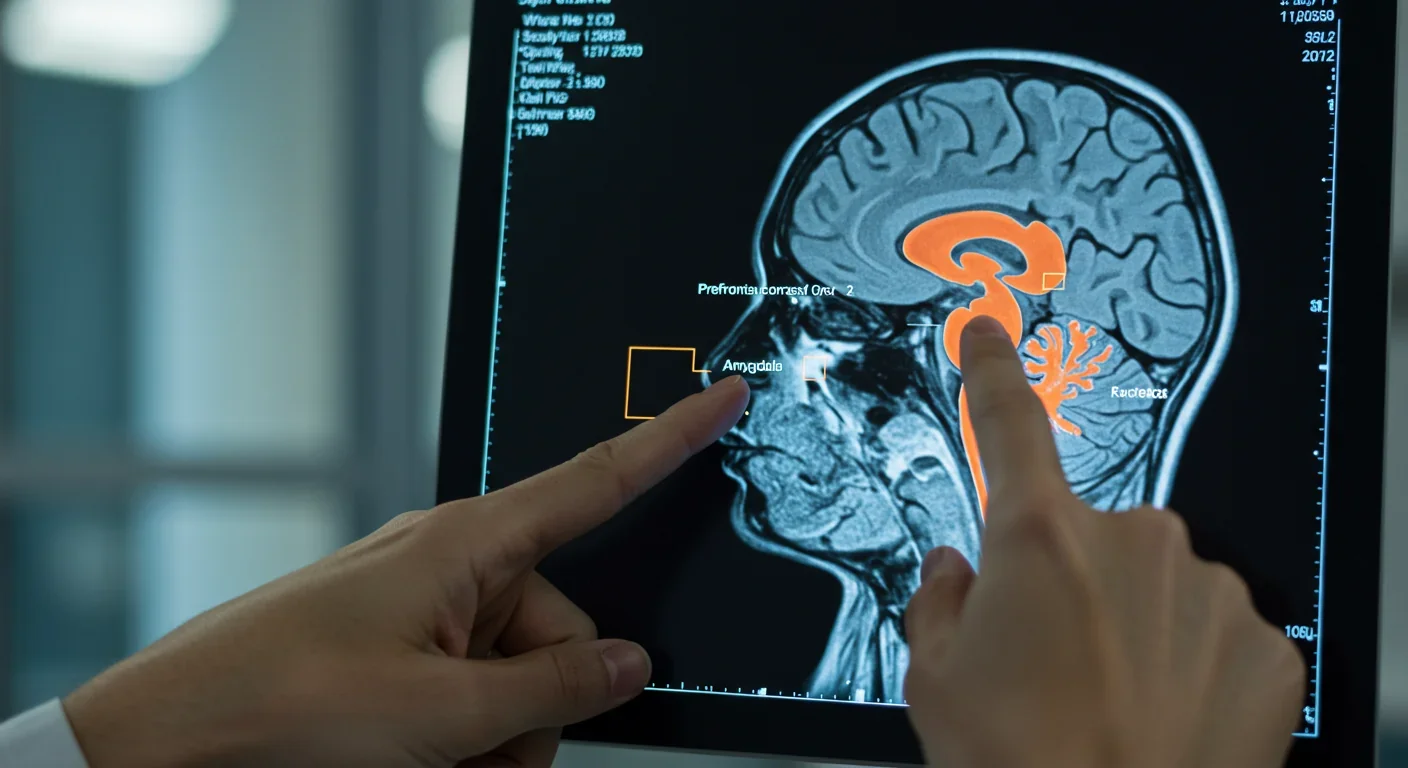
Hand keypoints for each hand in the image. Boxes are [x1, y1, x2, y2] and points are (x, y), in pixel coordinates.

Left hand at [62, 377, 750, 767]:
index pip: (594, 480)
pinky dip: (463, 742)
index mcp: (464, 544)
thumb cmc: (275, 705)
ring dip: (498, 738)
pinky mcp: (395, 652)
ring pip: (519, 677)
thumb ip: (553, 687)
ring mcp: (419, 612)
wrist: (164, 744)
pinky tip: (421, 765)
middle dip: (543, 704)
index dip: (669, 439)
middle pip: (561, 627)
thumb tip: (625, 666)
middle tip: (484, 752)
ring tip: (435, 767)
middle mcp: (446, 567)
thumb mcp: (440, 715)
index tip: (720, 398)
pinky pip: (470, 695)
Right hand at [903, 316, 1305, 767]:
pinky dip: (1188, 664)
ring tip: (1102, 702)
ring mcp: (1209, 591)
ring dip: (1131, 624)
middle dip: (1067, 582)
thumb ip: (939, 601)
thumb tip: (956, 571)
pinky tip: (1160, 716)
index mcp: (1039, 539)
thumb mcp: (932, 678)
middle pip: (1088, 536)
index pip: (1009, 426)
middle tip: (1045, 660)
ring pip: (1156, 584)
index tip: (989, 331)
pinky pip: (1213, 631)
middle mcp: (1133, 542)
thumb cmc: (1018, 765)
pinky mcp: (1266, 645)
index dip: (992, 371)